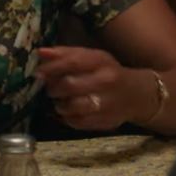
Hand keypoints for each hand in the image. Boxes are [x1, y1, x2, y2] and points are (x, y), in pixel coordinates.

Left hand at [36, 46, 154, 131]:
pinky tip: (70, 111)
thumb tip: (40, 52)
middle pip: (69, 86)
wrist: (137, 95)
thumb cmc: (109, 72)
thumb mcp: (93, 58)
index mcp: (102, 62)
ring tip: (60, 100)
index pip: (72, 63)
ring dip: (59, 104)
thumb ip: (67, 54)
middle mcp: (106, 82)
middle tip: (50, 88)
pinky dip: (67, 118)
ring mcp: (106, 104)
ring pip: (71, 107)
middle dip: (53, 88)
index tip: (38, 73)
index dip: (51, 68)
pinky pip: (76, 122)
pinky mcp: (104, 122)